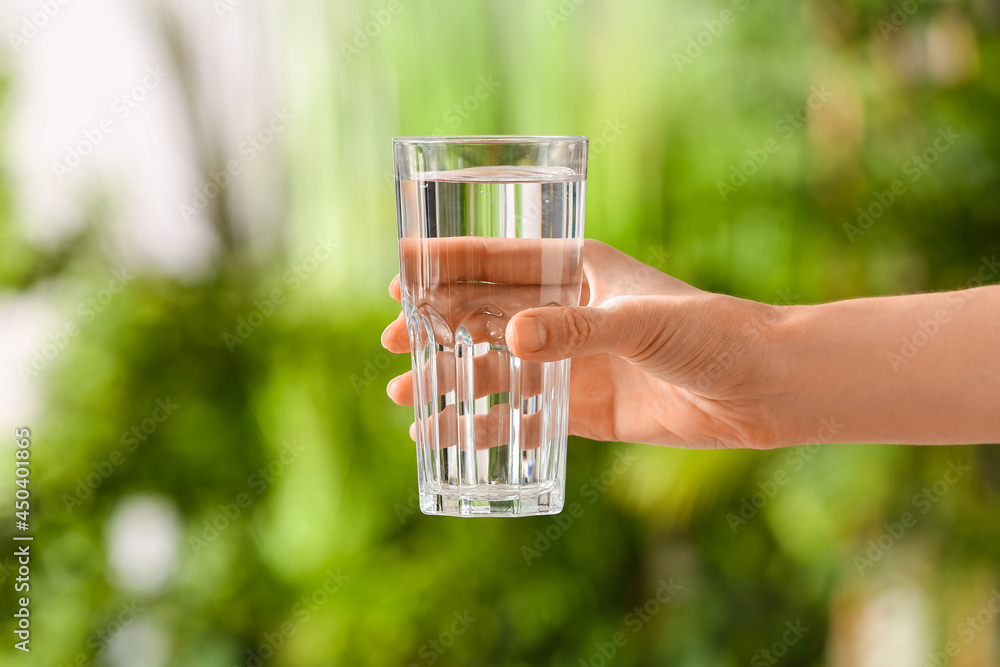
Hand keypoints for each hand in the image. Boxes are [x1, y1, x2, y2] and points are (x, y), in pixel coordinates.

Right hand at [382, 240, 787, 449]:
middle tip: (390, 340)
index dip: (445, 265)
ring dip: (449, 377)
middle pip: (484, 314)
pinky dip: (483, 422)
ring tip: (403, 394)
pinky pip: (520, 414)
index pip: (498, 261)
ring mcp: (571, 360)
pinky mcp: (581, 408)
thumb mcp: (642, 323)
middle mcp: (567, 312)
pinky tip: (445, 432)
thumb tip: (509, 339)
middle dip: (435, 325)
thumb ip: (577, 330)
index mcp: (577, 269)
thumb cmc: (710, 333)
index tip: (398, 274)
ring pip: (494, 366)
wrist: (758, 389)